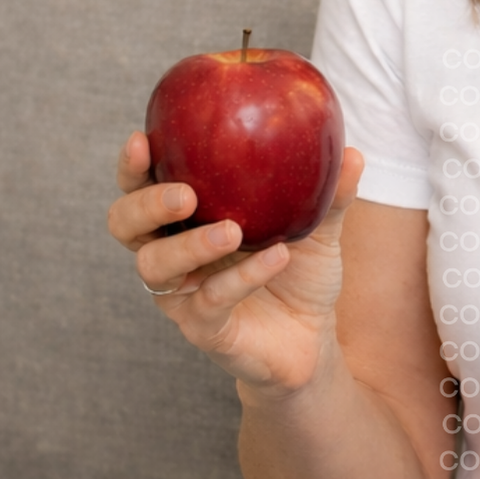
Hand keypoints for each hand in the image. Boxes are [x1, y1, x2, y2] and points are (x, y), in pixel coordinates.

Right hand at [108, 131, 364, 394]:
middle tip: (185, 194)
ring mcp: (182, 295)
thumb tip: (354, 152)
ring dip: (190, 245)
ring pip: (155, 267)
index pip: (140, 187)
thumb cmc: (299, 272)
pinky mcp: (204, 329)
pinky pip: (210, 301)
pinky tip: (277, 258)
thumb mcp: (318, 229)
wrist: (312, 338)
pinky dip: (243, 277)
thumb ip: (330, 194)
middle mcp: (172, 254)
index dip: (132, 166)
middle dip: (146, 205)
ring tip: (231, 230)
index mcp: (185, 219)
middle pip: (125, 226)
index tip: (142, 139)